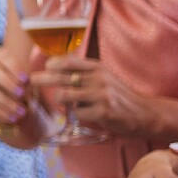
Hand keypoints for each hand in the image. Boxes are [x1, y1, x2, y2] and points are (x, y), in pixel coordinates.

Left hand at [31, 56, 150, 139]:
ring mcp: (101, 96)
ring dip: (61, 102)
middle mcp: (99, 79)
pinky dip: (77, 116)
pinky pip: (77, 114)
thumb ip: (84, 73)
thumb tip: (54, 68)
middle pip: (61, 77)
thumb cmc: (119, 96)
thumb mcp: (104, 77)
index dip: (53, 64)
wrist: (146, 114)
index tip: (45, 68)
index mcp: (98, 68)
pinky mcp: (103, 113)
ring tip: (67, 104)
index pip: (69, 61)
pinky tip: (88, 116)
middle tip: (31, 80)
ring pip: (64, 96)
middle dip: (42, 79)